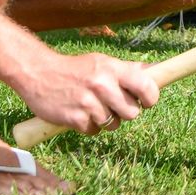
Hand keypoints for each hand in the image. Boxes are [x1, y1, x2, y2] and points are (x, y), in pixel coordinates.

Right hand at [13, 50, 158, 134]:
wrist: (38, 74)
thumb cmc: (76, 69)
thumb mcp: (102, 62)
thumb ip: (128, 69)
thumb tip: (157, 70)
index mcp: (112, 68)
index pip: (146, 86)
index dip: (150, 98)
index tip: (146, 102)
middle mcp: (102, 85)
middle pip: (133, 113)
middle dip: (125, 112)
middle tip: (113, 104)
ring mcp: (88, 103)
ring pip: (113, 124)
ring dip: (106, 120)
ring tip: (92, 106)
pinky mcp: (75, 119)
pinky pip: (95, 131)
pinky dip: (89, 126)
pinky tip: (80, 113)